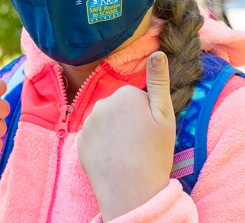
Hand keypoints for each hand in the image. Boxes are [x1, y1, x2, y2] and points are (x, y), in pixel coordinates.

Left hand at [78, 51, 175, 220]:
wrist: (131, 191)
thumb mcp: (165, 116)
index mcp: (125, 94)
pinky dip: (102, 144)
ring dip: (115, 131)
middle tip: (140, 143)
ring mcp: (88, 123)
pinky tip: (112, 158)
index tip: (150, 131)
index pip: (137, 97)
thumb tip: (158, 52)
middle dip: (129, 119)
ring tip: (127, 152)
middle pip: (119, 107)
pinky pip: (94, 136)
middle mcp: (102, 103)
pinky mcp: (79, 141)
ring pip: (106, 121)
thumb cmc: (154, 153)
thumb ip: (159, 82)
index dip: (147, 114)